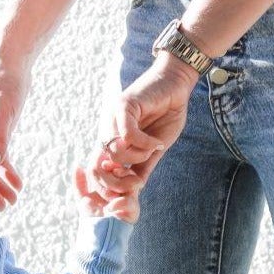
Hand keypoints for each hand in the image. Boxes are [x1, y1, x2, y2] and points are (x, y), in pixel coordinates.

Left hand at [74, 153, 139, 223]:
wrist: (97, 236)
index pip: (119, 167)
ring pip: (132, 183)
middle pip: (127, 172)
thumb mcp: (82, 198)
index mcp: (116, 185)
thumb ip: (79, 183)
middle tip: (105, 170)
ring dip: (116, 184)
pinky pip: (129, 201)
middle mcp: (125, 190)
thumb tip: (78, 166)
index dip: (111, 163)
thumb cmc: (92, 218)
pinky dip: (118, 203)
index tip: (102, 163)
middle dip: (114, 170)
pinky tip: (109, 207)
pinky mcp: (133, 211)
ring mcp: (131, 199)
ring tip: (105, 190)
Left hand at [88, 55, 194, 201]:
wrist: (176, 85)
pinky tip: (157, 142)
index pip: (97, 168)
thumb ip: (144, 165)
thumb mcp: (154, 147)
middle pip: (103, 164)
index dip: (110, 184)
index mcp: (112, 139)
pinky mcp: (123, 105)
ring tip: (154, 148)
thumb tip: (136, 187)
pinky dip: (145, 143)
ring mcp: (112, 117)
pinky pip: (127, 135)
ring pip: (116, 151)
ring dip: (138, 156)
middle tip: (138, 180)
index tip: (132, 188)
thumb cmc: (166, 114)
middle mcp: (108, 129)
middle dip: (121, 179)